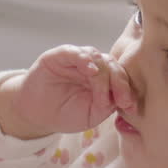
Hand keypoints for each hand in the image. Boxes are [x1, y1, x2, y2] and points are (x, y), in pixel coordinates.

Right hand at [0, 45, 133, 137]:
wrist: (37, 114)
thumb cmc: (65, 113)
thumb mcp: (91, 115)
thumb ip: (107, 105)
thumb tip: (121, 98)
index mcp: (104, 79)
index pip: (120, 77)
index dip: (127, 89)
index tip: (130, 105)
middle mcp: (92, 66)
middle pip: (112, 65)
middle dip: (120, 83)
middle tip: (121, 100)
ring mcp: (76, 59)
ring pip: (97, 57)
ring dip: (103, 75)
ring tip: (102, 94)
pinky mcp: (59, 56)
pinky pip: (74, 52)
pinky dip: (83, 59)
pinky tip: (90, 70)